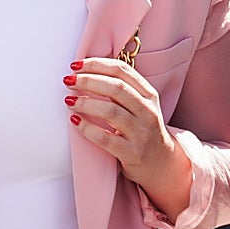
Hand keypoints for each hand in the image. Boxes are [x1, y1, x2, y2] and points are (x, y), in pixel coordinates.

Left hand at [64, 57, 192, 220]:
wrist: (161, 164)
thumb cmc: (141, 128)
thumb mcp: (139, 104)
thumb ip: (120, 87)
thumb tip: (83, 69)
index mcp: (148, 95)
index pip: (122, 71)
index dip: (97, 64)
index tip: (75, 65)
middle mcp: (148, 112)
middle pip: (116, 88)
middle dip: (88, 81)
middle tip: (68, 80)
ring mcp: (142, 133)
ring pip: (111, 111)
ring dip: (85, 103)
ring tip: (68, 100)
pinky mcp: (132, 153)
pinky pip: (105, 138)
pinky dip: (87, 128)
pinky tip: (74, 121)